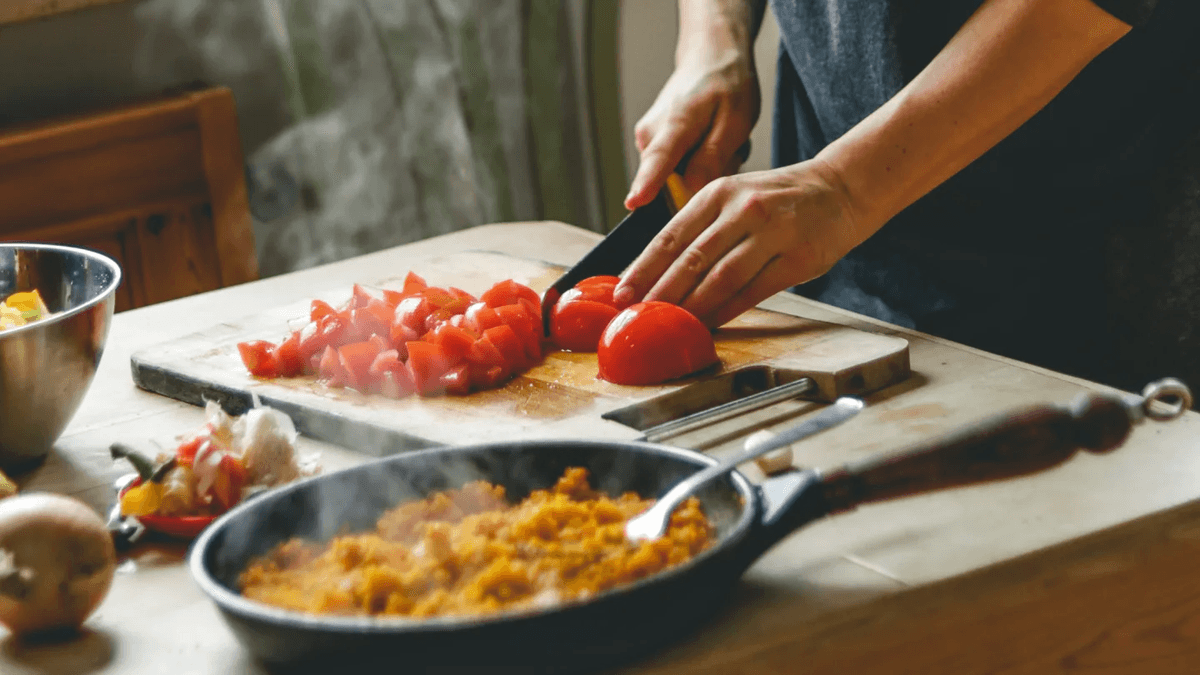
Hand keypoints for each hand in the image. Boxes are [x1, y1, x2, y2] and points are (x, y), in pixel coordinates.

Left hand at [613, 159, 864, 326]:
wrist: (840, 188)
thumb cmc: (777, 200)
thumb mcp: (734, 197)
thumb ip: (701, 227)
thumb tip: (657, 272)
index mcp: (718, 193)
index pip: (670, 236)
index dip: (643, 268)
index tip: (622, 293)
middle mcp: (743, 209)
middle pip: (692, 259)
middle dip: (661, 293)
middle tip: (639, 317)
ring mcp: (772, 233)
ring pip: (721, 278)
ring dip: (693, 307)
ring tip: (671, 326)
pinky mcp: (797, 259)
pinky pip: (753, 291)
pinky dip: (727, 311)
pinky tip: (710, 325)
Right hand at [625, 25, 759, 210]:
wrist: (710, 58)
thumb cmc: (726, 84)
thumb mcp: (735, 121)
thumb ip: (712, 158)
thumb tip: (691, 190)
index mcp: (674, 123)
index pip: (657, 160)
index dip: (647, 185)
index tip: (633, 204)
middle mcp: (651, 134)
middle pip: (671, 183)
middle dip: (704, 178)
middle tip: (729, 149)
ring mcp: (648, 140)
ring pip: (678, 179)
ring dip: (705, 168)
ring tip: (720, 141)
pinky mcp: (652, 146)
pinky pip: (677, 170)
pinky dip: (699, 162)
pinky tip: (710, 142)